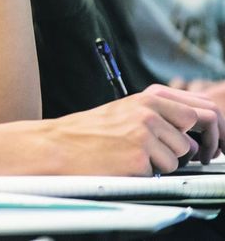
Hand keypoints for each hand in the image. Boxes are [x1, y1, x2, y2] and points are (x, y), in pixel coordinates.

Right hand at [48, 84, 224, 174]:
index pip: (203, 107)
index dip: (216, 127)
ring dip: (166, 161)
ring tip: (137, 155)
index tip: (213, 142)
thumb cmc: (91, 131)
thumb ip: (161, 111)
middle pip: (198, 129)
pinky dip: (149, 172)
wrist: (59, 145)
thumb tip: (198, 124)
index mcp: (149, 97)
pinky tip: (127, 163)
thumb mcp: (127, 109)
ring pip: (181, 155)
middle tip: (193, 157)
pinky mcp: (139, 156)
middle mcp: (149, 111)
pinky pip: (163, 171)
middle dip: (198, 147)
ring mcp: (144, 132)